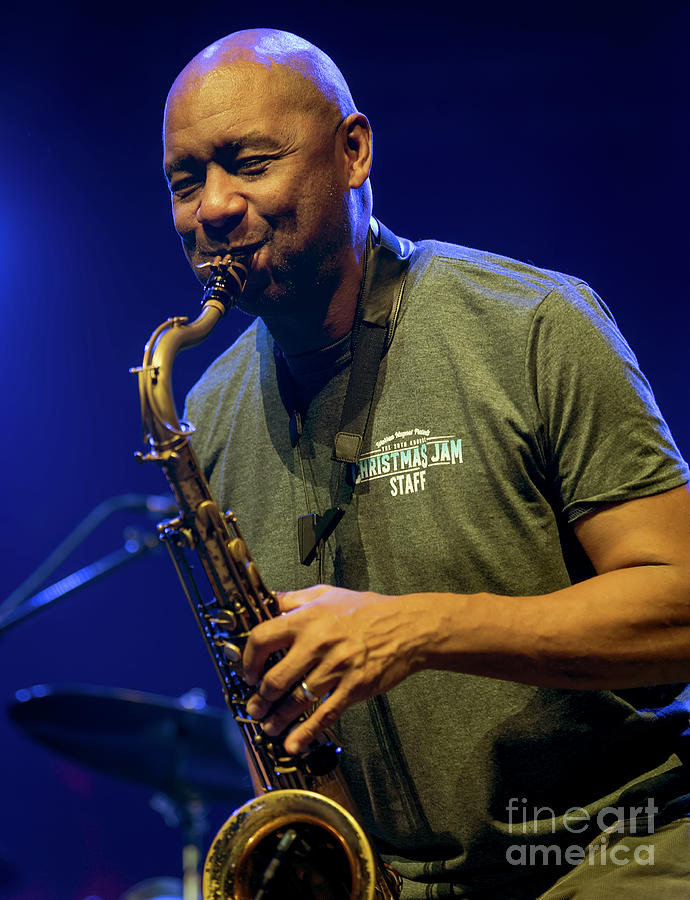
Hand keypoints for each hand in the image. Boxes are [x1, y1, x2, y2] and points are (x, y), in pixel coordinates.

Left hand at [242, 585, 432, 754]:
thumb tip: (266, 602)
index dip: (248, 660)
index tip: (248, 672)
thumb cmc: (367, 609)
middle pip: (275, 679)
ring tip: (269, 725)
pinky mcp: (354, 688)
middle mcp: (317, 644)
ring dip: (277, 718)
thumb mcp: (326, 593)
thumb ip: (293, 599)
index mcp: (307, 619)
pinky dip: (305, 733)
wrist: (407, 626)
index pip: (262, 639)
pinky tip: (293, 743)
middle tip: (255, 706)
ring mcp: (336, 668)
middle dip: (260, 698)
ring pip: (295, 701)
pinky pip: (324, 715)